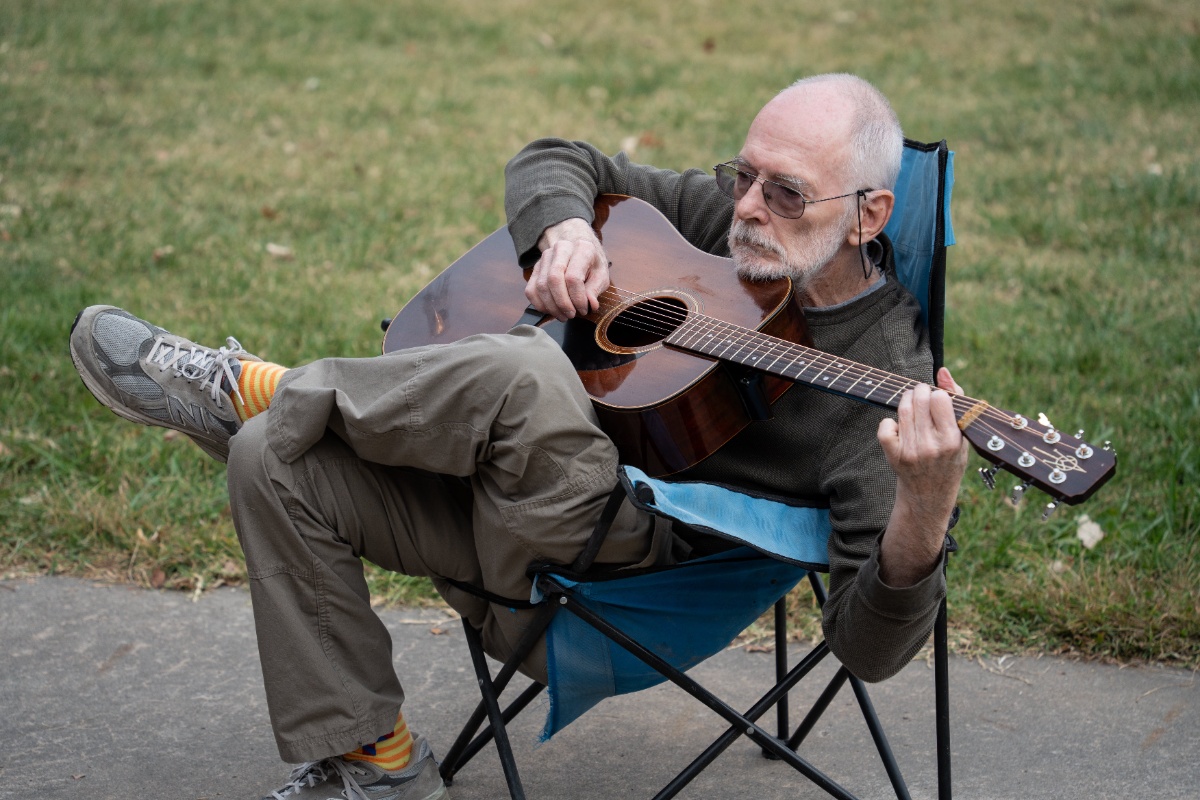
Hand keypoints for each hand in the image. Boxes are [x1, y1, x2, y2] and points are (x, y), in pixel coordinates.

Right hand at [526, 218, 610, 319]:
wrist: (578, 251)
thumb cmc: (591, 264)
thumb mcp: (601, 275)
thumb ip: (595, 289)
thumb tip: (591, 305)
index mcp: (582, 248)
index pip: (573, 277)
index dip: (577, 298)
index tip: (583, 309)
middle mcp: (561, 248)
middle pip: (553, 279)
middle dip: (562, 303)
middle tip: (571, 315)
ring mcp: (545, 257)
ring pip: (541, 286)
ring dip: (551, 307)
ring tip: (563, 315)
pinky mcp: (535, 268)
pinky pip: (531, 290)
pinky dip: (540, 305)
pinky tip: (551, 310)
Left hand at [875, 367, 970, 585]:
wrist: (929, 495)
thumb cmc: (949, 459)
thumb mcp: (962, 435)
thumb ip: (956, 400)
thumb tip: (942, 371)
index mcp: (953, 439)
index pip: (939, 399)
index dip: (937, 394)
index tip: (938, 400)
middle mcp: (931, 446)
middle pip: (918, 399)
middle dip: (920, 393)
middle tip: (922, 399)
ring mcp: (911, 451)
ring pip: (902, 408)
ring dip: (906, 402)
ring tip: (912, 409)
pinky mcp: (894, 455)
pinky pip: (885, 425)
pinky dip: (890, 422)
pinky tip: (900, 427)